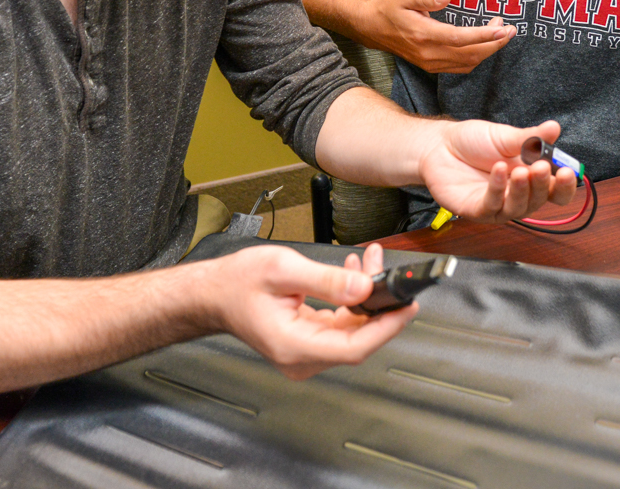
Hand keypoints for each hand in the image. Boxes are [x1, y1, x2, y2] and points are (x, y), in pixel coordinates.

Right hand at [208, 243, 414, 379]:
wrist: (214, 293)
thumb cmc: (237, 283)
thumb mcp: (283, 269)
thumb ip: (327, 280)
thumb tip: (365, 287)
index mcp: (294, 345)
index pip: (354, 347)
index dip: (386, 328)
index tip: (406, 306)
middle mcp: (301, 357)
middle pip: (357, 339)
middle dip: (378, 303)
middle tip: (390, 274)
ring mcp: (305, 352)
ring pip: (352, 330)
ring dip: (365, 297)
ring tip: (368, 263)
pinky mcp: (308, 342)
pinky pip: (340, 325)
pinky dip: (351, 300)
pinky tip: (353, 275)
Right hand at [361, 0, 513, 73]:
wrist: (372, 29)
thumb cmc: (390, 8)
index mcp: (423, 34)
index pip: (460, 38)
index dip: (484, 35)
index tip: (504, 28)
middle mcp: (429, 53)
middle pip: (470, 54)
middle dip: (494, 43)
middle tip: (511, 29)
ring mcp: (431, 63)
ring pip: (468, 63)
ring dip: (488, 50)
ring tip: (501, 33)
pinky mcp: (432, 66)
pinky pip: (460, 67)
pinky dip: (477, 58)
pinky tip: (485, 45)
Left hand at [417, 118, 577, 221]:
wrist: (439, 145)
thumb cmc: (472, 143)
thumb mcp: (505, 136)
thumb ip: (530, 137)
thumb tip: (554, 128)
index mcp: (531, 177)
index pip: (557, 189)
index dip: (567, 185)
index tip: (570, 172)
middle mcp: (518, 194)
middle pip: (541, 200)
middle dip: (544, 184)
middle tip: (542, 168)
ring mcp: (499, 205)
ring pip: (519, 208)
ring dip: (522, 190)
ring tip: (520, 171)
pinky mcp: (478, 210)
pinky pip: (492, 205)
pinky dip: (497, 189)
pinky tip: (498, 171)